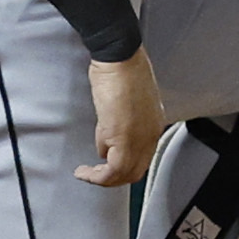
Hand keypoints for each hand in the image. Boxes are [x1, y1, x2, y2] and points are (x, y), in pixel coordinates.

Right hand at [79, 50, 165, 186]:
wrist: (119, 59)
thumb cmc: (121, 72)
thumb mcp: (125, 105)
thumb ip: (120, 126)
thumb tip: (106, 144)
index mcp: (154, 125)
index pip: (142, 158)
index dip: (122, 168)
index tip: (105, 167)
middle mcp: (151, 135)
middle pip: (135, 171)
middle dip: (112, 178)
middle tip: (94, 176)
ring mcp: (140, 138)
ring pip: (124, 175)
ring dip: (102, 179)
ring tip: (86, 174)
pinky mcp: (124, 139)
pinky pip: (112, 170)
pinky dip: (96, 176)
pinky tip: (83, 171)